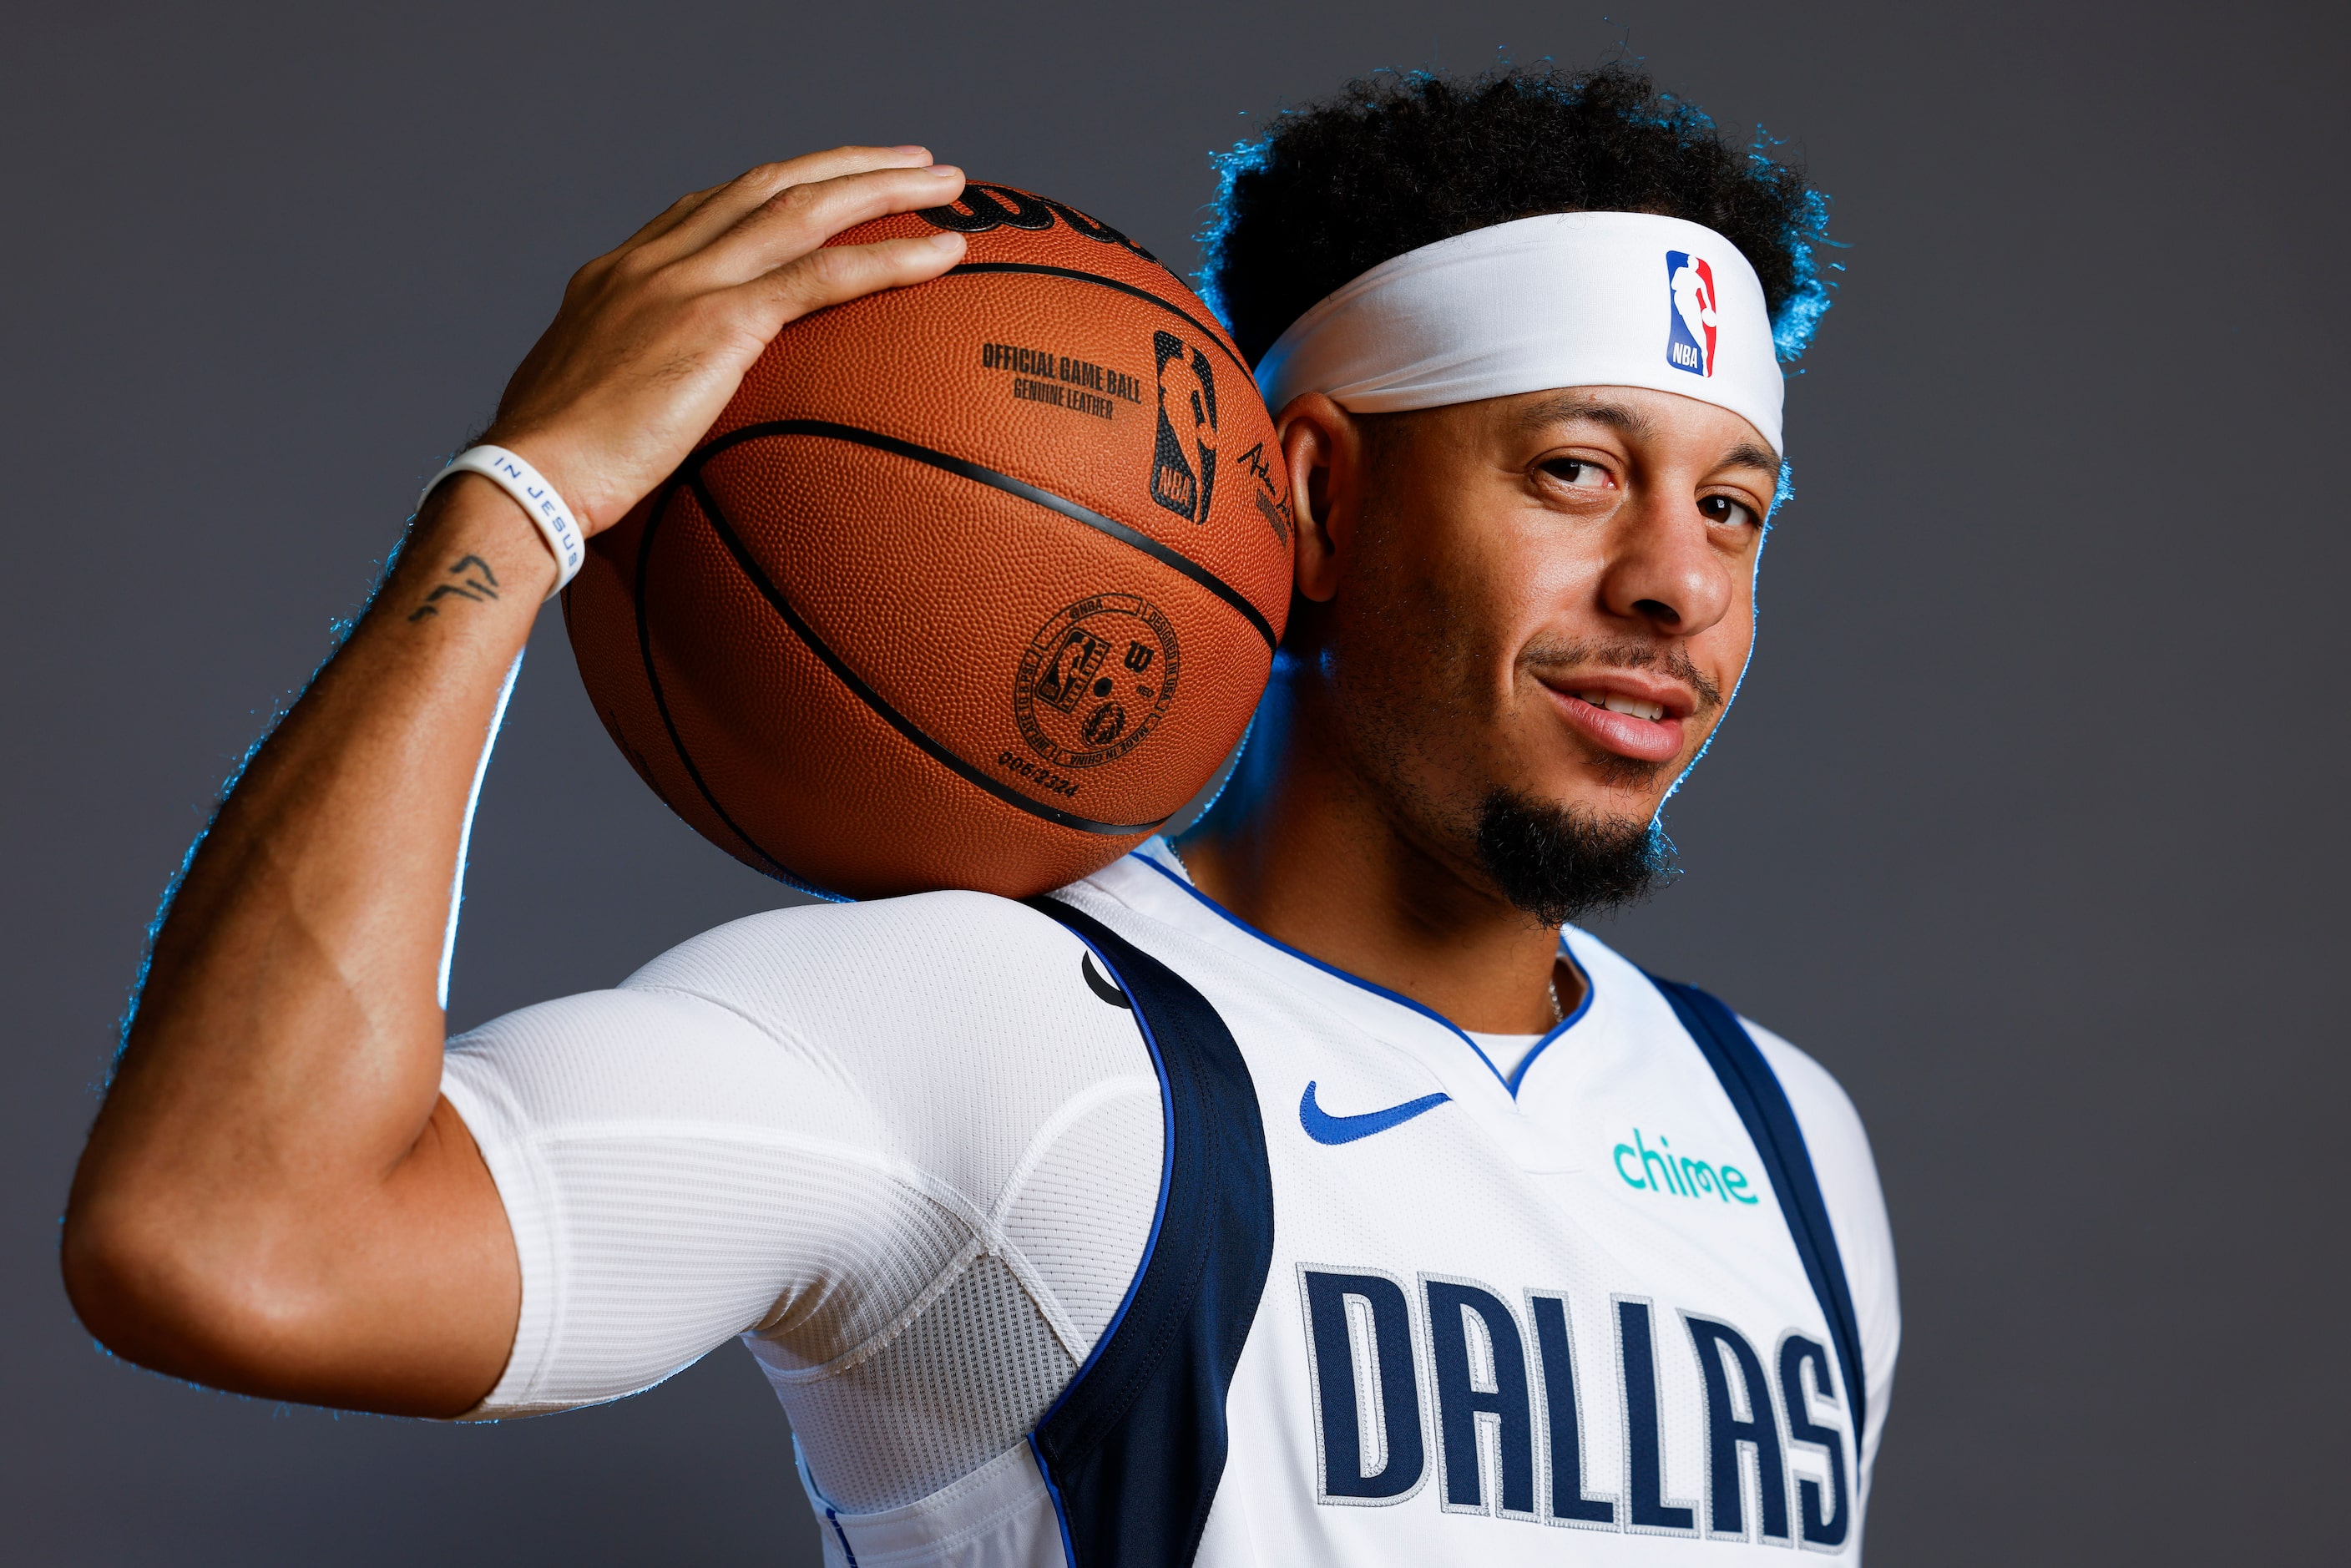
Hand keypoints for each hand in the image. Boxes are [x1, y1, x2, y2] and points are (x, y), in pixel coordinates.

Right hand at [482, 147, 966, 533]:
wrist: (526, 481)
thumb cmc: (556, 473)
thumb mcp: (594, 407)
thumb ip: (640, 390)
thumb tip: (668, 422)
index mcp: (623, 273)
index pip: (714, 205)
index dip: (781, 185)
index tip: (827, 182)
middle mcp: (655, 260)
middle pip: (770, 184)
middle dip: (848, 165)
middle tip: (914, 162)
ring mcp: (687, 284)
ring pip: (805, 208)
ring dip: (885, 188)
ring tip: (947, 186)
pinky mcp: (718, 323)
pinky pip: (823, 277)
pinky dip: (890, 259)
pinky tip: (942, 255)